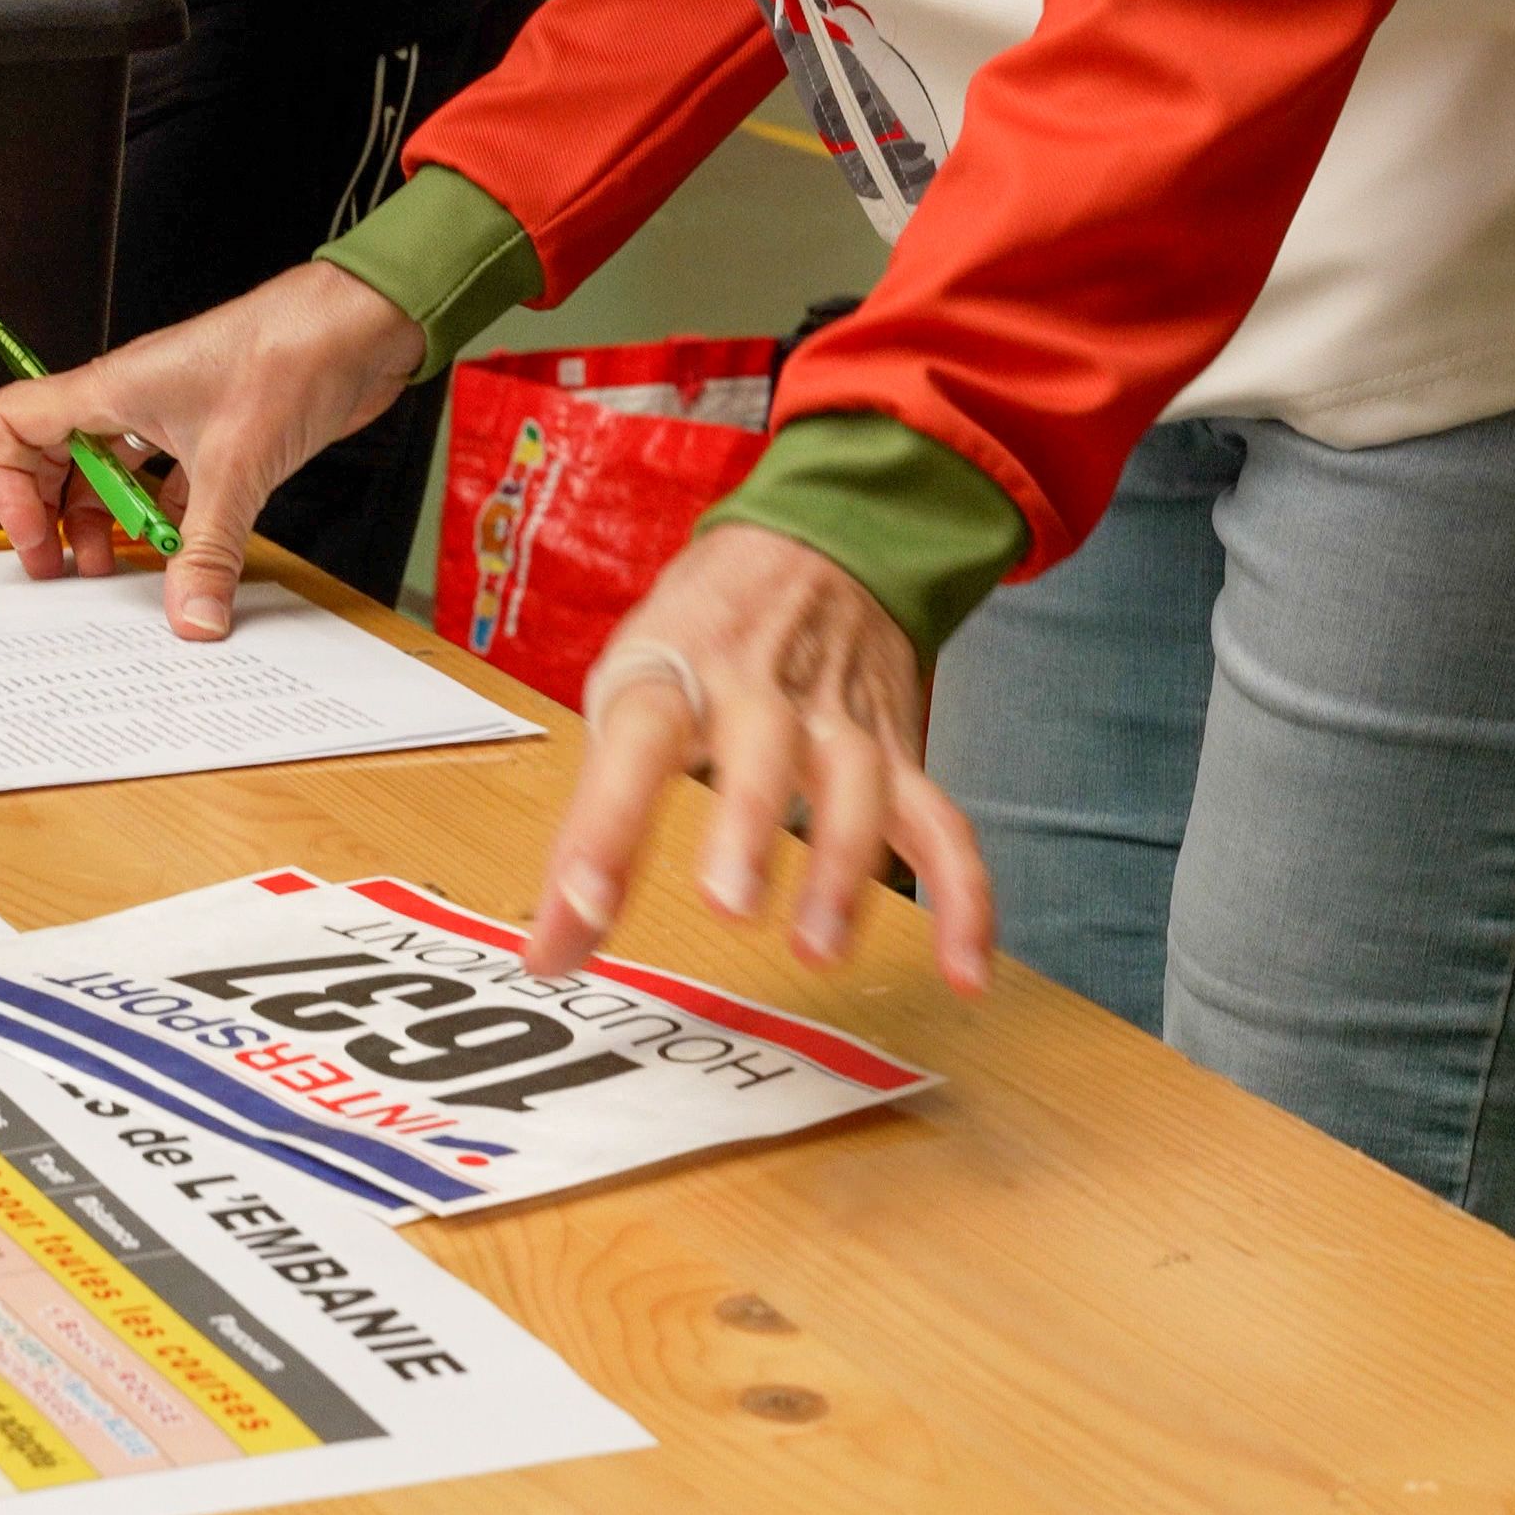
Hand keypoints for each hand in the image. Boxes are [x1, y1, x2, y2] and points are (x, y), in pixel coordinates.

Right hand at [0, 260, 422, 639]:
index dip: (7, 484)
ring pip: (116, 473)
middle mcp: (134, 400)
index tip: (33, 538)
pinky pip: (172, 484)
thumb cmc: (290, 351)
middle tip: (65, 568)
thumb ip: (207, 551)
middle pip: (59, 458)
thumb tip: (190, 614)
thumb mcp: (235, 469)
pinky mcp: (219, 435)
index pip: (16, 425)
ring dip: (112, 522)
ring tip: (119, 569)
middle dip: (55, 516)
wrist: (363, 325)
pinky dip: (169, 522)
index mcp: (112, 390)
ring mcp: (176, 416)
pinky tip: (185, 556)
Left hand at [522, 524, 992, 994]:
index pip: (636, 740)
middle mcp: (761, 687)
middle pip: (763, 746)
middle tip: (727, 905)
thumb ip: (596, 816)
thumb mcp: (629, 685)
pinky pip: (940, 824)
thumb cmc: (697, 637)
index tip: (578, 909)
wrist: (811, 543)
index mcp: (676, 668)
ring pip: (858, 784)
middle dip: (748, 824)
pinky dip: (962, 896)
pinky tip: (963, 971)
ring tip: (819, 949)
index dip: (607, 824)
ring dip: (843, 868)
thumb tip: (552, 951)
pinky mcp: (897, 750)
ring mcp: (839, 717)